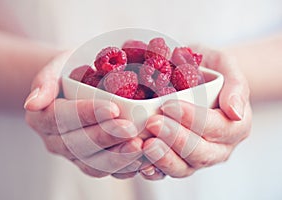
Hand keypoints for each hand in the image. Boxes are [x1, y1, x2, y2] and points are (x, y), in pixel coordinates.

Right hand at [24, 52, 142, 178]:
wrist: (76, 86)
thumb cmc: (69, 72)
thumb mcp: (56, 68)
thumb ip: (44, 83)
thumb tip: (31, 104)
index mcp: (41, 116)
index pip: (61, 117)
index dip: (86, 115)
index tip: (113, 108)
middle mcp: (54, 140)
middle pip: (77, 144)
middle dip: (106, 137)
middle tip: (130, 129)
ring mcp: (71, 155)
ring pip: (91, 164)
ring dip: (116, 158)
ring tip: (138, 146)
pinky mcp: (88, 163)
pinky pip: (104, 171)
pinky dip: (123, 169)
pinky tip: (140, 160)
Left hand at [140, 47, 251, 179]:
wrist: (195, 76)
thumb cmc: (210, 69)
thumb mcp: (226, 65)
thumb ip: (236, 86)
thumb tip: (236, 112)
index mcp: (236, 126)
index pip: (218, 128)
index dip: (194, 120)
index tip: (169, 106)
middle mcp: (219, 147)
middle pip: (201, 153)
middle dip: (176, 139)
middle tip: (153, 123)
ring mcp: (198, 157)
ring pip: (184, 167)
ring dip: (164, 158)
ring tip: (146, 144)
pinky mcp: (178, 161)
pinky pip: (167, 173)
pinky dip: (154, 170)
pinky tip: (141, 162)